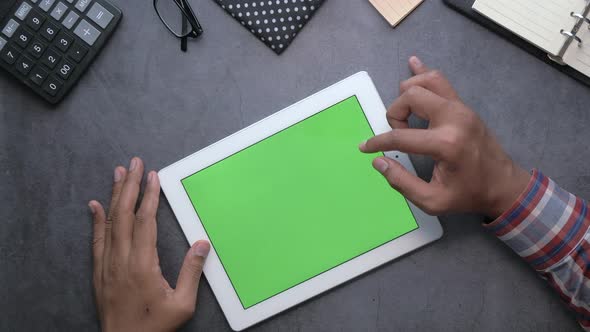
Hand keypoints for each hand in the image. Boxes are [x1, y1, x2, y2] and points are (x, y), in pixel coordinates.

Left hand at [88, 157, 210, 331]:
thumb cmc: (154, 326)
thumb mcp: (182, 304)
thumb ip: (191, 272)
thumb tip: (202, 243)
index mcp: (143, 265)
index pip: (145, 221)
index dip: (149, 196)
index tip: (153, 176)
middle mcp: (121, 260)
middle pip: (124, 214)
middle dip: (130, 185)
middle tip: (135, 163)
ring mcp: (107, 265)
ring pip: (109, 222)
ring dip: (114, 195)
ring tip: (118, 173)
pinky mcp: (99, 273)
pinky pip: (96, 240)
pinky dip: (95, 220)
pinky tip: (94, 205)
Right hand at [360, 56, 529, 217]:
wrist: (505, 186)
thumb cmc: (469, 194)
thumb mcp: (433, 201)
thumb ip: (402, 182)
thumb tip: (379, 161)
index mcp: (446, 144)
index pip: (401, 136)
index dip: (378, 142)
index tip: (366, 147)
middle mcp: (453, 119)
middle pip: (411, 96)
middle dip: (395, 113)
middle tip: (398, 133)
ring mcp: (461, 108)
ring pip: (426, 81)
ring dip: (408, 94)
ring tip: (405, 114)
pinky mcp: (464, 106)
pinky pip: (440, 81)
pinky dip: (423, 74)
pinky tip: (413, 63)